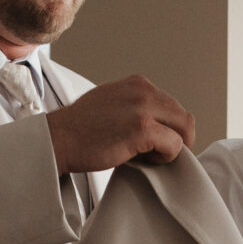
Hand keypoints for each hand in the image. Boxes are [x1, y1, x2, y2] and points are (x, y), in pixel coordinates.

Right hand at [46, 76, 195, 174]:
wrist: (58, 138)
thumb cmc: (80, 129)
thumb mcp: (112, 103)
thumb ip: (136, 107)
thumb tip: (159, 124)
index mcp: (138, 83)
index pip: (172, 106)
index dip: (170, 129)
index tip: (158, 144)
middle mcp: (143, 90)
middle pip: (184, 118)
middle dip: (178, 140)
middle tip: (160, 155)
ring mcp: (144, 108)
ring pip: (184, 131)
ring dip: (171, 149)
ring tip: (148, 157)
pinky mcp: (143, 128)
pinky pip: (174, 146)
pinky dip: (165, 158)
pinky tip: (143, 160)